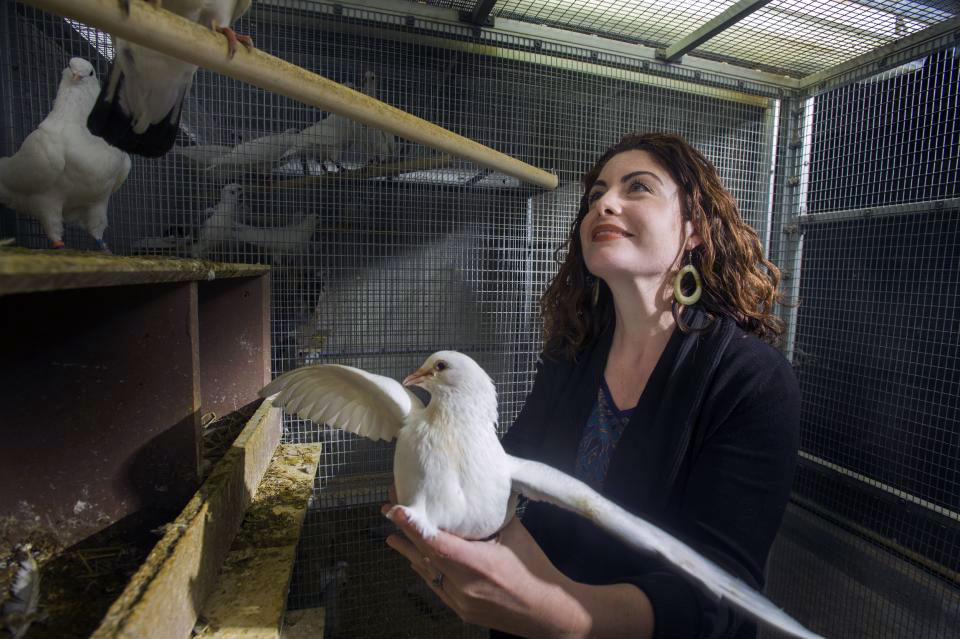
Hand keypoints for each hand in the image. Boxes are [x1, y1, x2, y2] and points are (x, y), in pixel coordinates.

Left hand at [382, 493, 590, 637]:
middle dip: (405, 531)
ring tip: (391, 534)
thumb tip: (476, 491)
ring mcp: (460, 601)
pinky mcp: (461, 611)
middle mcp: (464, 585)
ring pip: (427, 572)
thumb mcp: (514, 534)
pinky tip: (414, 559)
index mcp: (477, 563)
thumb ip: (490, 516)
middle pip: (425, 555)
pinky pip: (436, 586)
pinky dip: (425, 570)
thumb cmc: (534, 567)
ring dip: (409, 551)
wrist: (548, 611)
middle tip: (388, 509)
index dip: (412, 525)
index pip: (435, 542)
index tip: (394, 509)